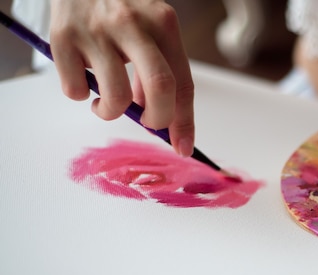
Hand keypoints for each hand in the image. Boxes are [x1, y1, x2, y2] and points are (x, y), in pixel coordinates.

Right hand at [49, 0, 194, 156]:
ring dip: (111, 112)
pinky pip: (75, 90)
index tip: (184, 147)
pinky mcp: (64, 37)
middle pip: (160, 88)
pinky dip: (79, 95)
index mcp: (164, 24)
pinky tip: (82, 75)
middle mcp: (134, 24)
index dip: (185, 122)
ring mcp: (97, 31)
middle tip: (147, 122)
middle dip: (157, 120)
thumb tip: (161, 120)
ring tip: (105, 101)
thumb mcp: (149, 29)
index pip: (183, 83)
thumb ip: (158, 68)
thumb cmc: (119, 10)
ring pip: (116, 98)